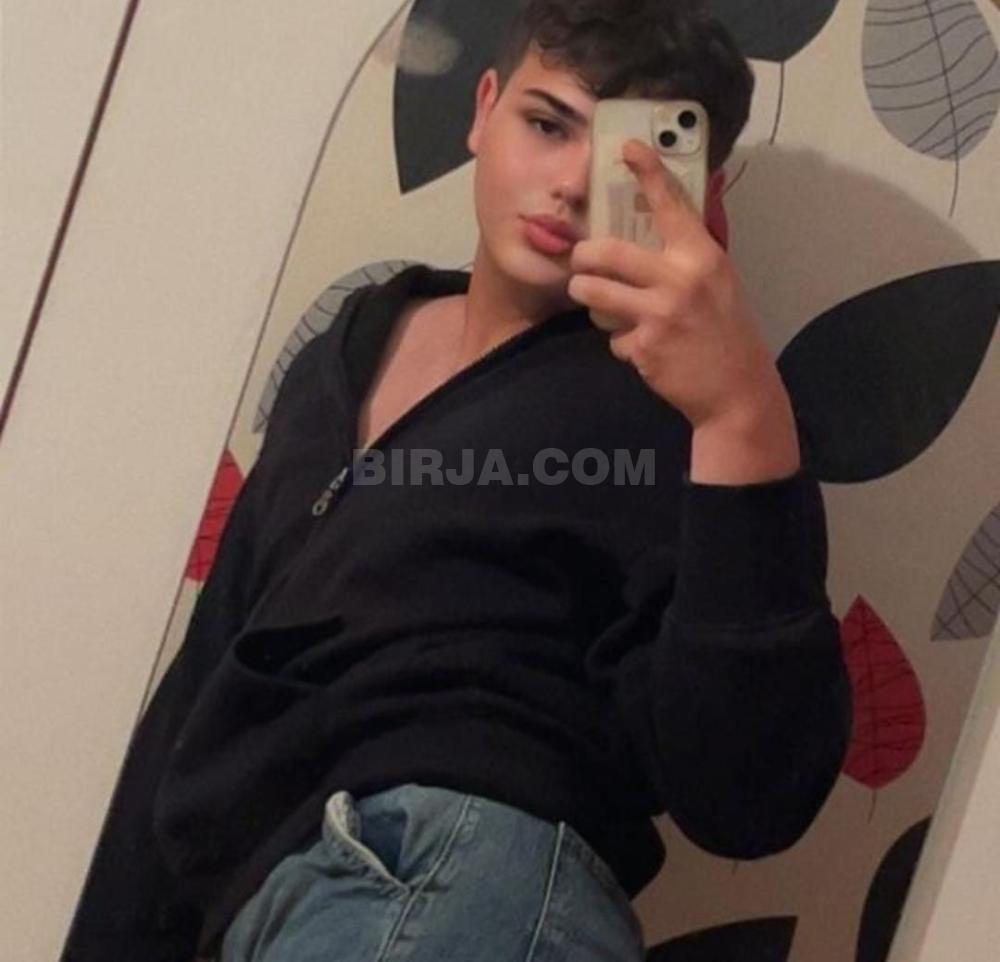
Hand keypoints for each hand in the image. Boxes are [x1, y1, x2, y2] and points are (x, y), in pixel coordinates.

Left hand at [567, 139, 799, 481]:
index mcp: (702, 256)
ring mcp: (659, 314)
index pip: (672, 205)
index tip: (628, 148)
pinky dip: (620, 342)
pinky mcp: (643, 347)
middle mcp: (680, 279)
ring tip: (596, 299)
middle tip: (580, 262)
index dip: (649, 172)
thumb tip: (661, 225)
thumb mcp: (718, 282)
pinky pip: (612, 337)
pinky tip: (641, 347)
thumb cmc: (725, 331)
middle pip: (607, 252)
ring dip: (587, 296)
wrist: (736, 390)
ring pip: (595, 293)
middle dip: (583, 257)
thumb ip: (687, 255)